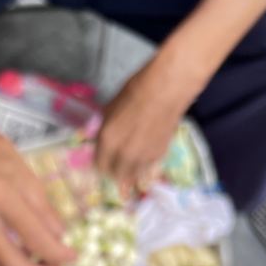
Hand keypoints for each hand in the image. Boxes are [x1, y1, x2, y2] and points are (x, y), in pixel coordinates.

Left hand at [96, 56, 197, 195]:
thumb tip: (102, 139)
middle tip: (116, 164)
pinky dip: (143, 166)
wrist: (167, 89)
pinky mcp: (158, 156)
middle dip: (114, 171)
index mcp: (107, 141)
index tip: (103, 161)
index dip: (100, 164)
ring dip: (129, 172)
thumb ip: (105, 129)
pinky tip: (144, 156)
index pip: (99, 166)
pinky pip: (146, 168)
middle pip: (115, 175)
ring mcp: (142, 158)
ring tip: (130, 164)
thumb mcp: (111, 109)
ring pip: (132, 176)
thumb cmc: (136, 91)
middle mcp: (123, 155)